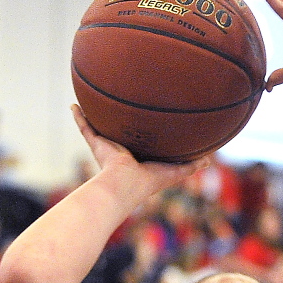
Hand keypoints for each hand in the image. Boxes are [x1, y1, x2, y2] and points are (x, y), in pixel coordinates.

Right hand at [71, 104, 208, 200]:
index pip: (142, 142)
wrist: (127, 183)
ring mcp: (107, 146)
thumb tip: (209, 161)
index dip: (144, 133)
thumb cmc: (151, 180)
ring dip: (95, 116)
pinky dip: (78, 117)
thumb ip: (191, 165)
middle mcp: (122, 150)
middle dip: (118, 122)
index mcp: (138, 156)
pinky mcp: (97, 144)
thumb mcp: (176, 171)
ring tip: (91, 99)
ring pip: (100, 127)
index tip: (146, 121)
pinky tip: (73, 105)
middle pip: (119, 132)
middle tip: (119, 106)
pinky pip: (85, 128)